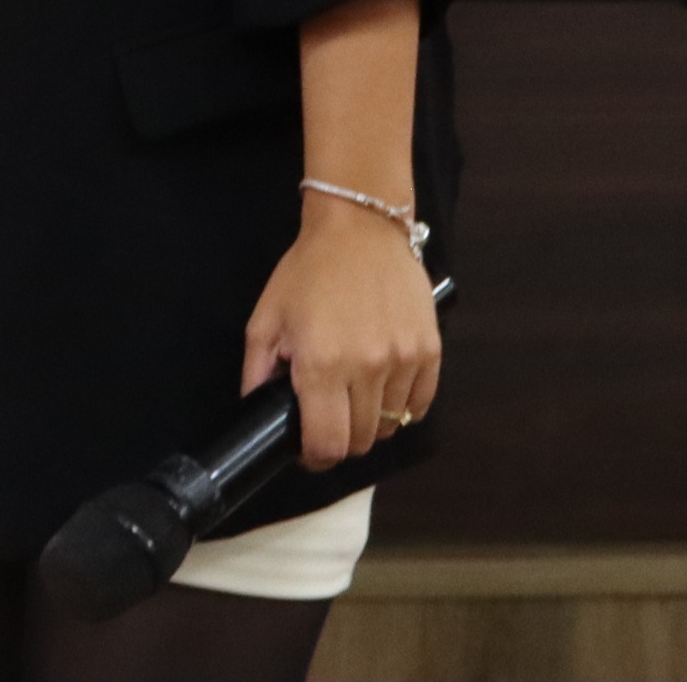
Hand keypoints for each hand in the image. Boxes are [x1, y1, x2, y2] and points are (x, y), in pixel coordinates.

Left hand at [241, 194, 440, 469]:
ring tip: (354, 398)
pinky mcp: (431, 352)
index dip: (315, 457)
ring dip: (371, 422)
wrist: (360, 229)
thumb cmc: (307, 271)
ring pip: (391, 425)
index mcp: (322, 364)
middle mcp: (367, 369)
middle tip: (328, 421)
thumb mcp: (265, 317)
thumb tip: (255, 410)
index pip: (328, 443)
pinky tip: (382, 389)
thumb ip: (257, 370)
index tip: (308, 450)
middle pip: (361, 441)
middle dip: (341, 440)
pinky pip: (419, 404)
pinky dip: (401, 407)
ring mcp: (404, 361)